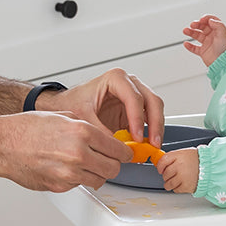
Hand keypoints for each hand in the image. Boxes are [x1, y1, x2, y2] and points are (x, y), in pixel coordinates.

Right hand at [0, 111, 132, 192]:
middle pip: (114, 168)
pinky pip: (80, 185)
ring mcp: (69, 173)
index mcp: (82, 132)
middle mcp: (78, 153)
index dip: (124, 152)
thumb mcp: (62, 116)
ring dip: (96, 173)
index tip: (125, 153)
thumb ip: (86, 127)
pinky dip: (77, 179)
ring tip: (84, 164)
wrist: (2, 145)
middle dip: (113, 164)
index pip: (119, 149)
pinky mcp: (60, 186)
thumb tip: (105, 138)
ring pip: (99, 180)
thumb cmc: (26, 129)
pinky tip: (65, 168)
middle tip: (107, 160)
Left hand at [34, 68, 165, 149]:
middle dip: (155, 123)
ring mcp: (134, 94)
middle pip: (151, 100)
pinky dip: (152, 130)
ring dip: (157, 127)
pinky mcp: (135, 108)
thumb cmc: (73, 103)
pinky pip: (150, 117)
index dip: (138, 119)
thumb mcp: (83, 117)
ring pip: (155, 107)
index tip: (137, 137)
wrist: (68, 104)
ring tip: (152, 146)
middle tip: (153, 143)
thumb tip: (117, 147)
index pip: (134, 97)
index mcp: (115, 78)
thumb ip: (100, 131)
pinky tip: (148, 143)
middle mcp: (128, 83)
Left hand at [157, 148, 200, 194]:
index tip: (160, 169)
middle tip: (172, 175)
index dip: (160, 166)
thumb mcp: (184, 153)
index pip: (162, 161)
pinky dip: (178, 188)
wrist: (212, 167)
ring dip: (170, 184)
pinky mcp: (187, 186)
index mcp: (178, 156)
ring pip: (168, 184)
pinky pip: (176, 190)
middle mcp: (179, 166)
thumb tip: (161, 165)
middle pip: (165, 174)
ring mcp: (182, 177)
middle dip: (167, 176)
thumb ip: (173, 158)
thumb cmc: (199, 160)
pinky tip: (183, 183)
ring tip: (177, 180)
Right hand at [183, 15, 225, 66]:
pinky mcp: (203, 52)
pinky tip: (186, 43)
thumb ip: (218, 24)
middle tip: (192, 25)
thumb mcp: (224, 33)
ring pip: (197, 36)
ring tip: (185, 30)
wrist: (225, 62)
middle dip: (196, 24)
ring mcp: (208, 44)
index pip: (211, 21)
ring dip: (191, 32)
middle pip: (202, 27)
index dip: (206, 18)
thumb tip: (210, 20)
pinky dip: (189, 46)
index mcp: (219, 31)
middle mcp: (213, 36)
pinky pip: (194, 48)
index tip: (201, 19)